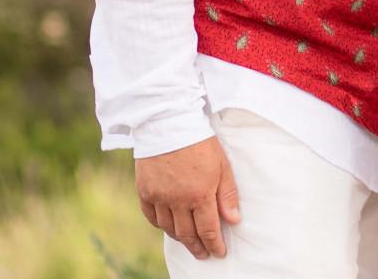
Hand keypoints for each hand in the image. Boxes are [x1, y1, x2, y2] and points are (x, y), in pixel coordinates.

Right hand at [136, 136, 240, 260]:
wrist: (169, 122)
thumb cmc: (200, 142)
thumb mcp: (222, 165)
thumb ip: (227, 194)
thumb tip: (233, 220)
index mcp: (199, 195)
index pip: (208, 230)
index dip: (214, 245)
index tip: (219, 253)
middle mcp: (177, 201)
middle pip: (187, 234)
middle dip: (198, 247)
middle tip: (204, 254)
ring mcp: (158, 197)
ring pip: (168, 228)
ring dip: (180, 238)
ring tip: (189, 241)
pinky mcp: (144, 190)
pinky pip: (151, 216)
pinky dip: (160, 224)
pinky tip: (168, 226)